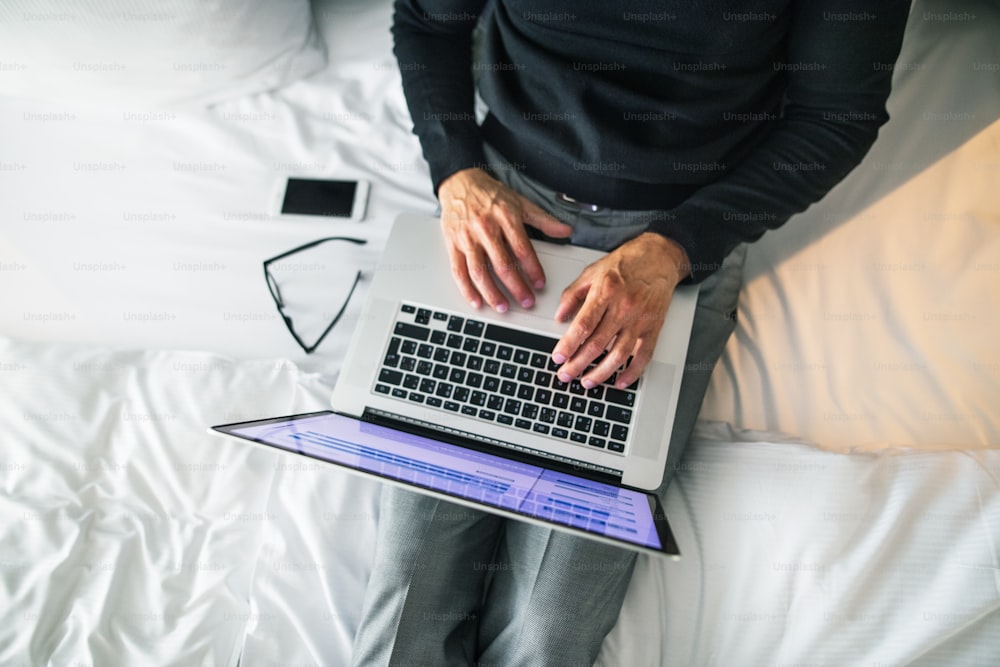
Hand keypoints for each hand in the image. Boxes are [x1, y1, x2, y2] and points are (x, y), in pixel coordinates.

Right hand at [438, 168, 572, 311]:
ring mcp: (467, 238)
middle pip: (503, 265)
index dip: (533, 269)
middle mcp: (486, 229)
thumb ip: (543, 220)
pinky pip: (459, 271)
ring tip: (503, 307)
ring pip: (480, 272)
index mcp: (505, 218)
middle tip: (526, 301)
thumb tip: (565, 231)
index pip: (523, 249)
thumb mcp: (520, 202)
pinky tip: (476, 301)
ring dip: (492, 293)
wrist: (460, 182)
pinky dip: (467, 290)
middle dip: (516, 287)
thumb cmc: (490, 194)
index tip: (540, 284)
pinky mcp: (452, 244)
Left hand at [552, 232, 689, 388]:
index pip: (583, 325)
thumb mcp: (592, 271)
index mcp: (605, 292)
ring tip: (587, 382)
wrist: (659, 257)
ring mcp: (640, 319)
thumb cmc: (626, 263)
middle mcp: (623, 307)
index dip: (569, 345)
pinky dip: (632, 372)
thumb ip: (572, 294)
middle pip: (597, 344)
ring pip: (619, 354)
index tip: (558, 358)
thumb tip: (559, 316)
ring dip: (601, 372)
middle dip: (578, 364)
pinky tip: (620, 381)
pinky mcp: (653, 327)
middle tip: (566, 375)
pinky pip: (644, 355)